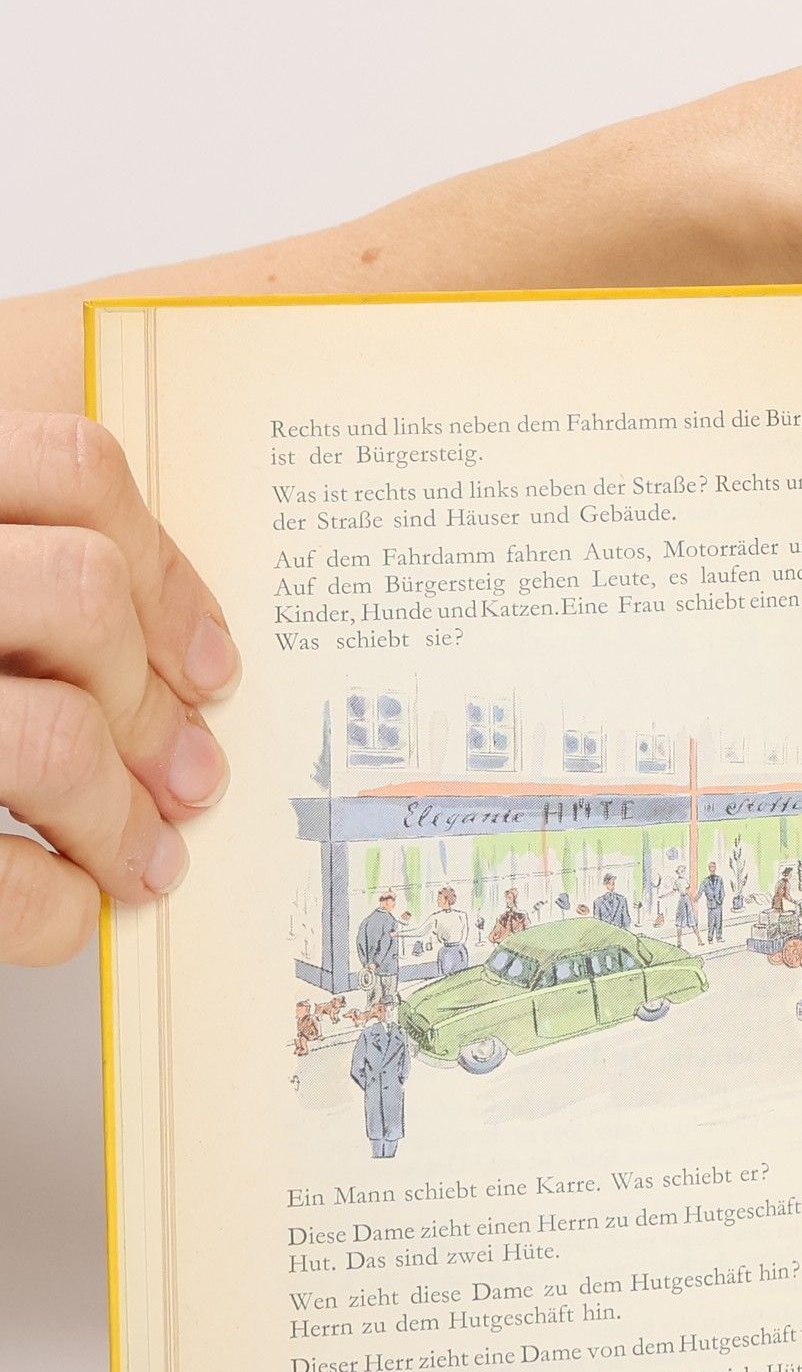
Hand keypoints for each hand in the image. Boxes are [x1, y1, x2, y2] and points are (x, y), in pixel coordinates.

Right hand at [0, 412, 236, 963]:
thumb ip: (17, 572)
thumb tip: (181, 667)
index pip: (70, 466)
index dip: (166, 575)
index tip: (210, 668)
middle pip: (82, 596)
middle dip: (153, 708)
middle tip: (191, 780)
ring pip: (55, 736)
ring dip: (118, 815)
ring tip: (146, 856)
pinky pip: (1, 882)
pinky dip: (54, 905)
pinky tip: (64, 904)